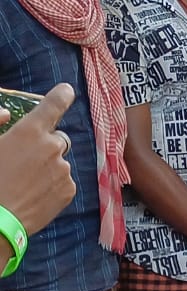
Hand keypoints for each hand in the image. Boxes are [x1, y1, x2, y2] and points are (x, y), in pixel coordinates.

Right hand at [0, 83, 76, 234]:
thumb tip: (7, 114)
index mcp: (30, 131)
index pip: (54, 104)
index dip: (61, 95)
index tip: (66, 91)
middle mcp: (53, 147)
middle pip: (57, 138)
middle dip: (46, 144)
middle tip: (26, 159)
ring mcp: (64, 170)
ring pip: (59, 162)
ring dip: (48, 167)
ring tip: (26, 181)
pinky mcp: (69, 190)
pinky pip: (63, 181)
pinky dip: (52, 184)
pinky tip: (34, 193)